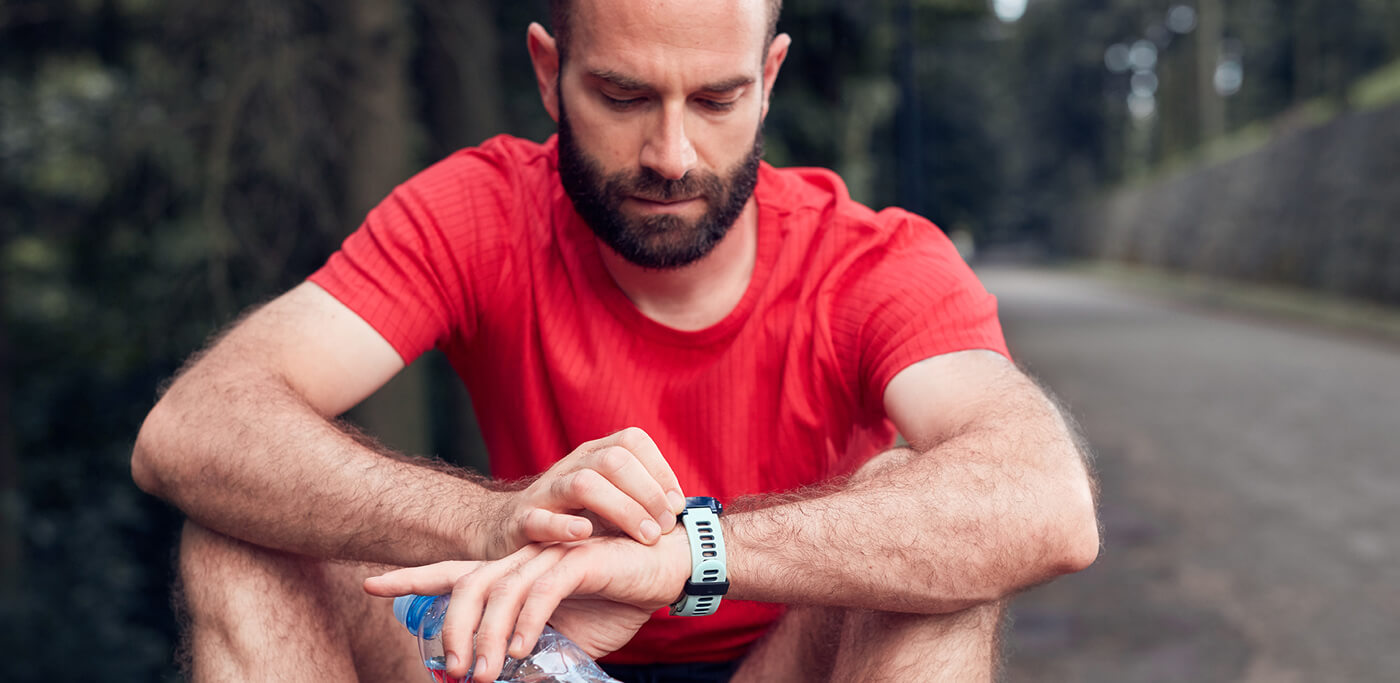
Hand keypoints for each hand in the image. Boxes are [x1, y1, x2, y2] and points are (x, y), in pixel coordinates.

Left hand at [366, 532, 690, 682]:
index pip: (453, 572)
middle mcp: (524, 557)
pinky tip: (521, 650)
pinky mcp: (578, 560)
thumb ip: (533, 655)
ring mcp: (550, 555)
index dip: (412, 578)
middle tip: (448, 669)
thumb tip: (503, 682)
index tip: (370, 584)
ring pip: (500, 590)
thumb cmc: (615, 600)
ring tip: (481, 673)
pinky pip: (542, 591)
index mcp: (515, 571)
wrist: (665, 571)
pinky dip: (526, 623)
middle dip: (449, 627)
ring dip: (486, 636)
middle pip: (469, 583)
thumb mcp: (568, 639)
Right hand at [485, 427, 686, 558]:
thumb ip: (640, 500)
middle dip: (647, 493)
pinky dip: (564, 525)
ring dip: (621, 510)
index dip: (660, 470)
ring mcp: (545, 492)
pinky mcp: (522, 521)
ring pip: (584, 484)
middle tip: (665, 527)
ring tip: (645, 537)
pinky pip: (540, 518)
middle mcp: (571, 466)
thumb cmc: (571, 519)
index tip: (677, 506)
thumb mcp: (607, 502)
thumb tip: (687, 509)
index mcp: (594, 456)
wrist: (505, 532)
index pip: (632, 441)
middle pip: (613, 460)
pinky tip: (587, 534)